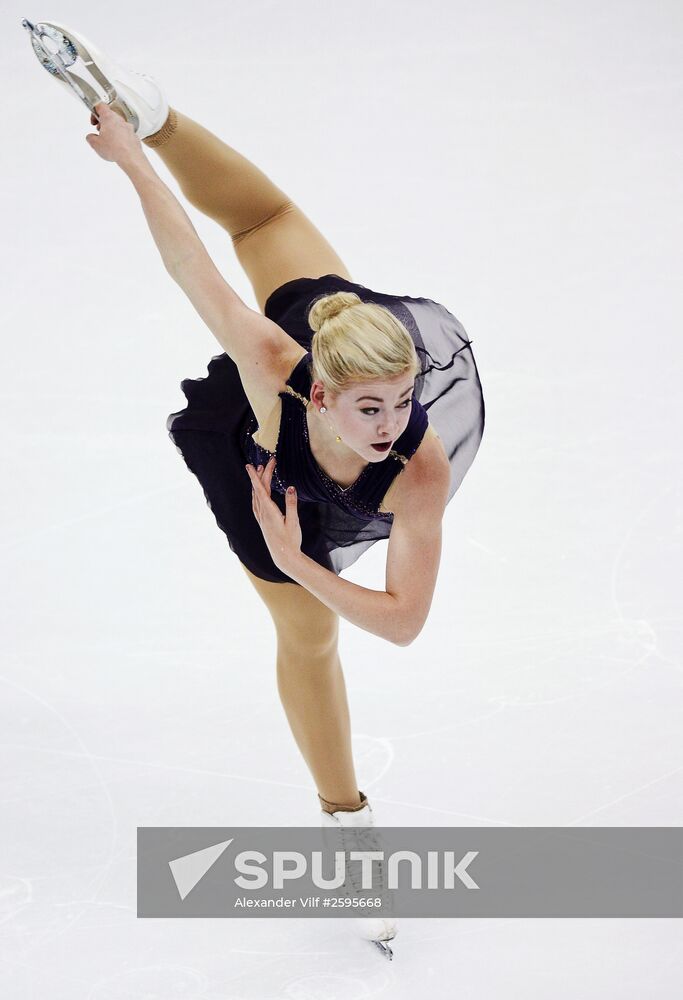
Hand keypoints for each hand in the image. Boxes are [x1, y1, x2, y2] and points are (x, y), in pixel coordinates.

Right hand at [85, 102, 143, 166]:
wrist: (131, 157)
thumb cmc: (114, 149)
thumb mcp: (95, 144)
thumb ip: (90, 138)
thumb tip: (91, 137)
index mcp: (109, 118)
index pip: (100, 106)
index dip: (95, 112)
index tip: (94, 121)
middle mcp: (120, 120)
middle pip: (110, 116)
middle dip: (104, 123)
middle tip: (100, 132)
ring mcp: (128, 127)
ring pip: (118, 125)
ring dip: (112, 130)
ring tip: (109, 141)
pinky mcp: (134, 136)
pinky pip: (126, 133)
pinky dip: (121, 137)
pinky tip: (118, 146)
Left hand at [245, 456, 301, 572]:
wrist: (284, 557)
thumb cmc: (291, 541)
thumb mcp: (294, 522)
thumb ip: (292, 504)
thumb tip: (290, 487)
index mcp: (269, 512)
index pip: (260, 490)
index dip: (255, 476)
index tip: (250, 465)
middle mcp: (262, 514)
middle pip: (259, 489)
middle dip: (263, 474)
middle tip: (270, 461)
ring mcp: (261, 518)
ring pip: (256, 495)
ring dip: (258, 482)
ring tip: (260, 470)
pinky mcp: (263, 522)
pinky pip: (256, 503)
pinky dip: (256, 492)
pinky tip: (258, 491)